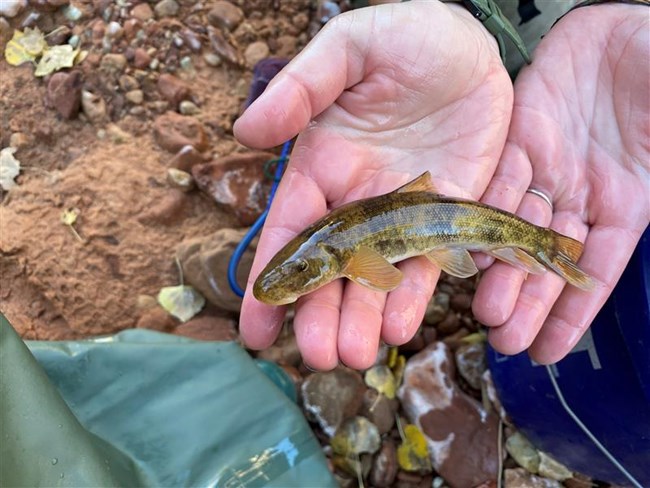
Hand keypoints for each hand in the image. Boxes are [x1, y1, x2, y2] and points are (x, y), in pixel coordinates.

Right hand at [234, 2, 512, 368]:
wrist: (471, 46)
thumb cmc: (403, 39)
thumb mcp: (349, 50)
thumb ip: (302, 88)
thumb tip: (246, 131)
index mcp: (322, 168)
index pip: (289, 233)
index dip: (271, 281)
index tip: (256, 328)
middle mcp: (355, 201)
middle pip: (331, 270)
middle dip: (320, 314)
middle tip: (318, 355)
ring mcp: (401, 214)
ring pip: (376, 278)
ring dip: (364, 318)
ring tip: (356, 355)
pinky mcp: (446, 216)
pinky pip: (428, 264)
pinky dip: (413, 294)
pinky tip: (399, 324)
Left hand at [473, 4, 649, 363]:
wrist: (632, 28)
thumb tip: (642, 231)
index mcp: (627, 203)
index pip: (597, 271)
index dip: (574, 313)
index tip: (549, 351)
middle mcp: (581, 194)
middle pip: (548, 259)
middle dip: (528, 301)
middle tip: (503, 339)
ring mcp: (549, 168)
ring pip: (516, 228)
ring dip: (499, 268)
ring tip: (482, 308)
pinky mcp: (521, 136)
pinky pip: (501, 176)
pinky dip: (484, 208)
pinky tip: (467, 242)